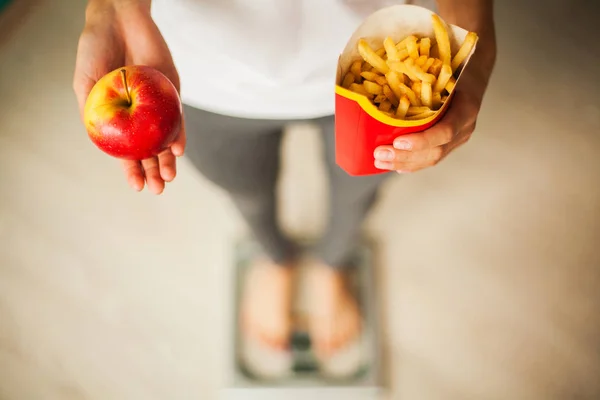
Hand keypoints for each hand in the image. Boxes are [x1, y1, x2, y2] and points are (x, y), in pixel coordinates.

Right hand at [73, 0, 184, 193]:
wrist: (118, 19)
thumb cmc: (95, 49)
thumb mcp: (85, 84)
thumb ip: (93, 112)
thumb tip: (101, 143)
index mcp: (117, 119)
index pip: (127, 151)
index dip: (132, 170)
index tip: (137, 186)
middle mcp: (139, 117)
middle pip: (150, 150)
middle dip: (154, 171)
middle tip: (158, 189)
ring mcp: (157, 107)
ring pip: (165, 139)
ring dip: (168, 160)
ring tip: (168, 178)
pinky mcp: (173, 94)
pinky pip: (178, 118)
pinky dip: (179, 134)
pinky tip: (178, 150)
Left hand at [373, 33, 495, 173]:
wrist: (476, 70)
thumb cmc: (458, 64)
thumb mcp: (447, 65)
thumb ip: (424, 72)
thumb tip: (389, 67)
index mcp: (465, 108)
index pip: (445, 132)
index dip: (421, 141)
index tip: (398, 142)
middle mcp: (464, 127)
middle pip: (435, 151)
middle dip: (404, 156)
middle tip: (379, 154)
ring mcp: (458, 138)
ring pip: (431, 159)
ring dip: (403, 163)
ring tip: (380, 161)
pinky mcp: (450, 143)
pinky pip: (431, 158)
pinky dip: (412, 163)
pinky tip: (396, 167)